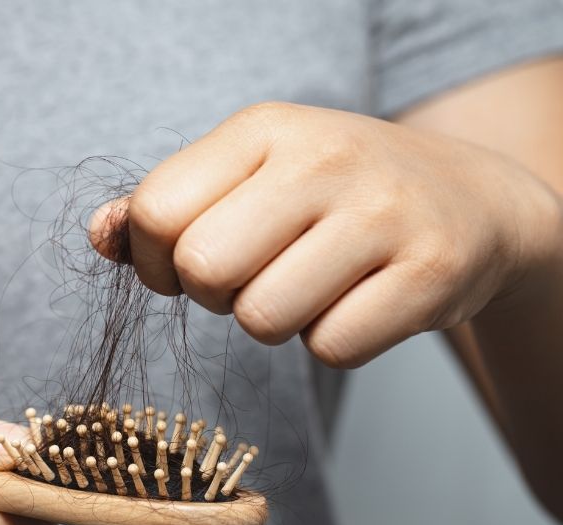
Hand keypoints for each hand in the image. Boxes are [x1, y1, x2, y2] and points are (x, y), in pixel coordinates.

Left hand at [91, 102, 562, 366]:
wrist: (471, 200)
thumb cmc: (334, 195)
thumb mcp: (250, 175)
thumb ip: (165, 206)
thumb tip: (100, 235)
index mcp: (263, 129)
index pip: (156, 211)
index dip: (155, 261)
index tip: (188, 265)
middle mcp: (323, 159)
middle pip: (203, 270)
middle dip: (215, 295)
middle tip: (254, 278)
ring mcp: (383, 213)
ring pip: (263, 319)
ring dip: (274, 322)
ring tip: (310, 285)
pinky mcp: (431, 272)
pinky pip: (331, 348)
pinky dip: (334, 341)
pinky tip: (358, 301)